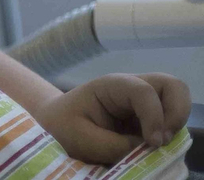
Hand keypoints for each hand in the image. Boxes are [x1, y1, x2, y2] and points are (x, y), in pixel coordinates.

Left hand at [32, 73, 191, 163]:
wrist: (58, 126)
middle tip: (163, 139)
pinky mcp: (148, 117)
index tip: (152, 142)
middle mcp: (132, 88)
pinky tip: (154, 144)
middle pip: (172, 86)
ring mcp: (143, 102)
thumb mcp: (84, 139)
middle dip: (176, 113)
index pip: (144, 91)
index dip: (154, 116)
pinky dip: (171, 132)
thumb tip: (150, 148)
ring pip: (177, 100)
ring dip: (176, 122)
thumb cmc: (64, 127)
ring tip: (159, 143)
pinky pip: (171, 119)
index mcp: (111, 86)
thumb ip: (118, 145)